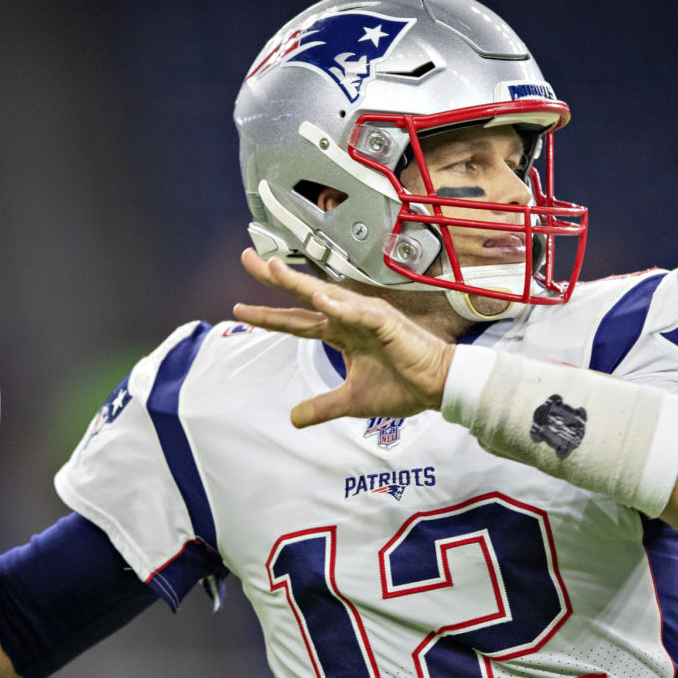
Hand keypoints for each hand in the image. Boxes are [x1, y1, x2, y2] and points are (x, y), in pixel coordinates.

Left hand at [233, 249, 454, 427]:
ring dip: (301, 283)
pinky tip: (321, 300)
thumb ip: (322, 406)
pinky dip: (341, 307)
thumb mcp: (351, 400)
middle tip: (248, 258)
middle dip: (275, 277)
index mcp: (341, 333)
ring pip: (328, 296)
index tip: (239, 309)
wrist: (438, 387)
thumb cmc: (403, 386)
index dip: (268, 316)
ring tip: (273, 269)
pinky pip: (361, 314)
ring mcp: (367, 317)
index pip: (297, 321)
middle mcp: (349, 318)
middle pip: (305, 295)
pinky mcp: (387, 323)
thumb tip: (293, 419)